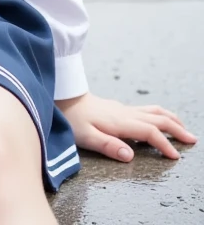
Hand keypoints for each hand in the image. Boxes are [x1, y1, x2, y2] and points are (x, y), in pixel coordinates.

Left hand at [56, 92, 197, 161]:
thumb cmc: (72, 118)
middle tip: (192, 140)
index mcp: (120, 122)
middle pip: (158, 119)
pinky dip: (160, 115)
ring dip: (170, 119)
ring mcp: (123, 109)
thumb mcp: (85, 136)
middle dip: (177, 129)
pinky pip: (146, 109)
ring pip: (153, 111)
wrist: (63, 97)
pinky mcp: (119, 108)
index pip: (149, 133)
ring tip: (183, 128)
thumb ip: (108, 145)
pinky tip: (159, 120)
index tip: (175, 157)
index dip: (164, 144)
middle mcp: (125, 113)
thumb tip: (130, 155)